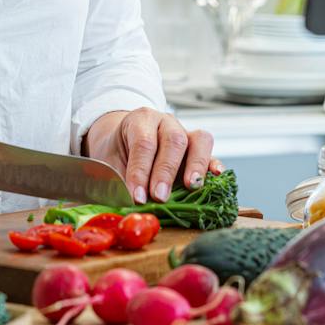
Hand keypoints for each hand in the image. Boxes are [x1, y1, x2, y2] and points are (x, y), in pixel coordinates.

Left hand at [83, 108, 221, 203]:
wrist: (122, 138)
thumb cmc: (116, 151)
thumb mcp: (108, 161)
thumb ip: (117, 179)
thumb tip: (129, 203)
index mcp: (141, 120)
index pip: (143, 143)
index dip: (140, 172)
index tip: (137, 197)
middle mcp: (166, 123)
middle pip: (174, 141)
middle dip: (166, 171)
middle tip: (159, 196)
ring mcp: (186, 133)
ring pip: (199, 140)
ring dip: (196, 166)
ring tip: (191, 187)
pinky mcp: (198, 149)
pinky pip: (211, 153)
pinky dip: (213, 164)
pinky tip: (216, 176)